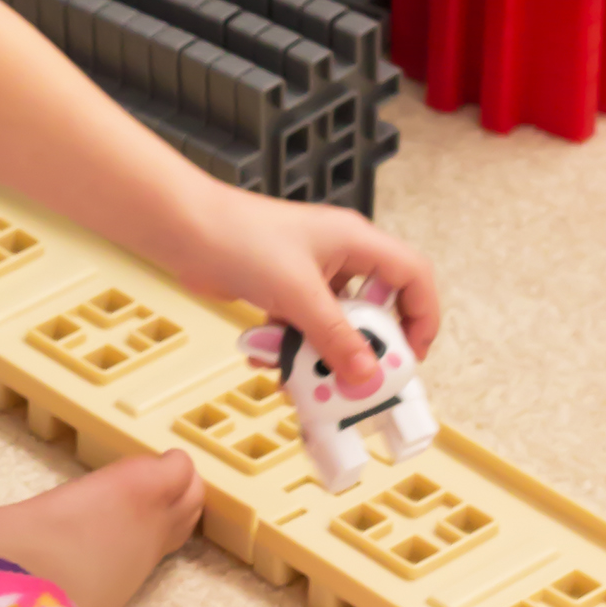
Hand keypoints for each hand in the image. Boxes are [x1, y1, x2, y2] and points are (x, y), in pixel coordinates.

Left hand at [186, 195, 439, 399]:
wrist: (184, 229)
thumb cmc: (239, 237)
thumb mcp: (298, 294)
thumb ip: (334, 337)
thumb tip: (365, 374)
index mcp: (356, 241)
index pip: (413, 276)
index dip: (421, 316)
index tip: (411, 355)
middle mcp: (339, 255)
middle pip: (374, 307)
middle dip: (364, 346)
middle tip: (356, 376)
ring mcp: (309, 273)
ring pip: (334, 323)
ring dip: (320, 353)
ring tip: (302, 376)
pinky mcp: (282, 289)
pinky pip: (302, 326)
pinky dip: (291, 347)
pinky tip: (269, 360)